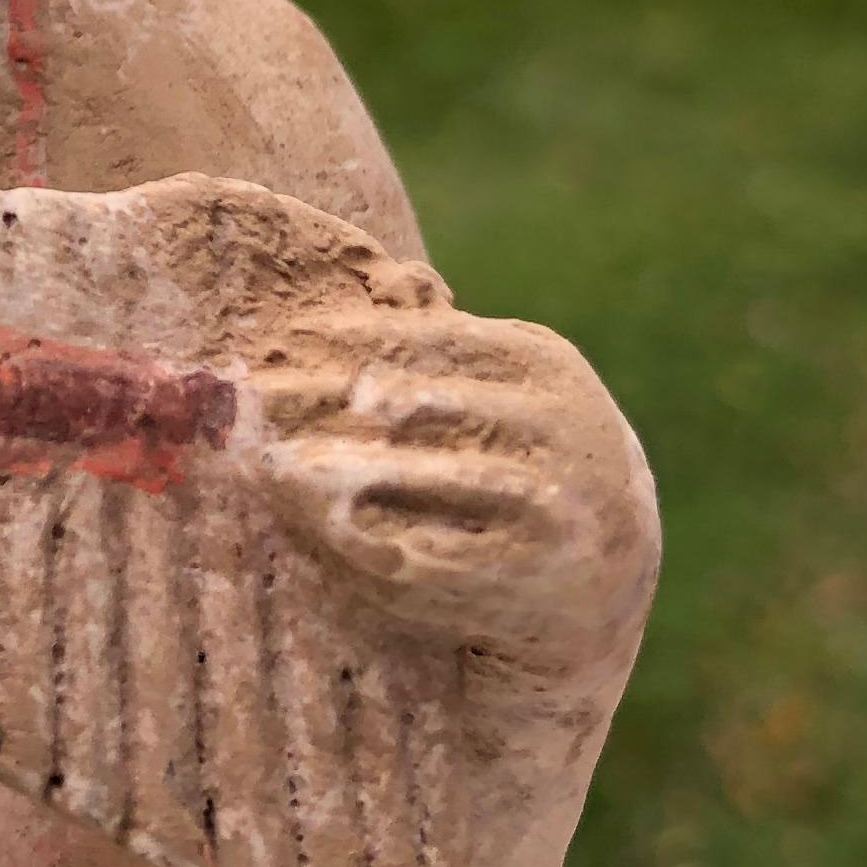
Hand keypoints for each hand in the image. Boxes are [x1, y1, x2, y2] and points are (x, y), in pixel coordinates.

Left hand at [245, 305, 656, 666]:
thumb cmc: (520, 447)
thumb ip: (440, 343)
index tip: (282, 340)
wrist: (607, 561)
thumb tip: (341, 297)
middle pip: (424, 402)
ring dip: (347, 470)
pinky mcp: (536, 570)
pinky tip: (325, 528)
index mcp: (543, 363)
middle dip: (330, 400)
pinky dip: (380, 539)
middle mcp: (560, 425)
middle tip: (258, 400)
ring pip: (434, 476)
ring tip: (277, 465)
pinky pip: (446, 551)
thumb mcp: (503, 382)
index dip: (349, 338)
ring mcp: (556, 500)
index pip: (432, 336)